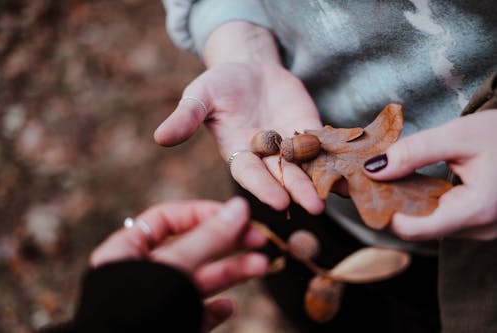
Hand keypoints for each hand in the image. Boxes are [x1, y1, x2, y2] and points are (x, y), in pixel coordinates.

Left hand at [90, 197, 268, 331]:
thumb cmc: (137, 313)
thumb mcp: (175, 266)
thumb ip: (209, 238)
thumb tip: (239, 207)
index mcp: (128, 252)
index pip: (167, 220)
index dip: (202, 213)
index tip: (235, 215)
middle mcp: (143, 276)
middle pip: (192, 248)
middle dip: (227, 243)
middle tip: (259, 239)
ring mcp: (157, 303)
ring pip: (199, 281)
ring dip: (231, 272)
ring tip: (261, 266)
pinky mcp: (170, 326)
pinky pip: (195, 313)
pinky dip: (214, 310)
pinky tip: (227, 307)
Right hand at [154, 62, 323, 214]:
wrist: (249, 69)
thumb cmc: (219, 84)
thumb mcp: (200, 96)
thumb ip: (186, 118)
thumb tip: (159, 138)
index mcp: (237, 154)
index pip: (250, 175)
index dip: (264, 187)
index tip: (279, 202)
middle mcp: (265, 157)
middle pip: (283, 176)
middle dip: (298, 190)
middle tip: (316, 207)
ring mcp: (289, 146)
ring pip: (306, 166)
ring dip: (322, 178)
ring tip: (339, 192)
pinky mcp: (308, 130)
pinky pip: (324, 145)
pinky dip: (337, 155)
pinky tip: (354, 165)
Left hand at [364, 110, 496, 240]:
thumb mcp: (458, 135)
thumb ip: (414, 152)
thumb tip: (373, 169)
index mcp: (476, 210)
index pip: (413, 229)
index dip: (383, 212)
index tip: (361, 190)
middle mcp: (481, 229)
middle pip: (419, 227)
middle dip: (390, 205)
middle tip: (365, 181)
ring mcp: (482, 230)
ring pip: (430, 224)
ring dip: (406, 204)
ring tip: (386, 179)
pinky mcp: (480, 224)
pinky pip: (443, 219)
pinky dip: (423, 204)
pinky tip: (410, 185)